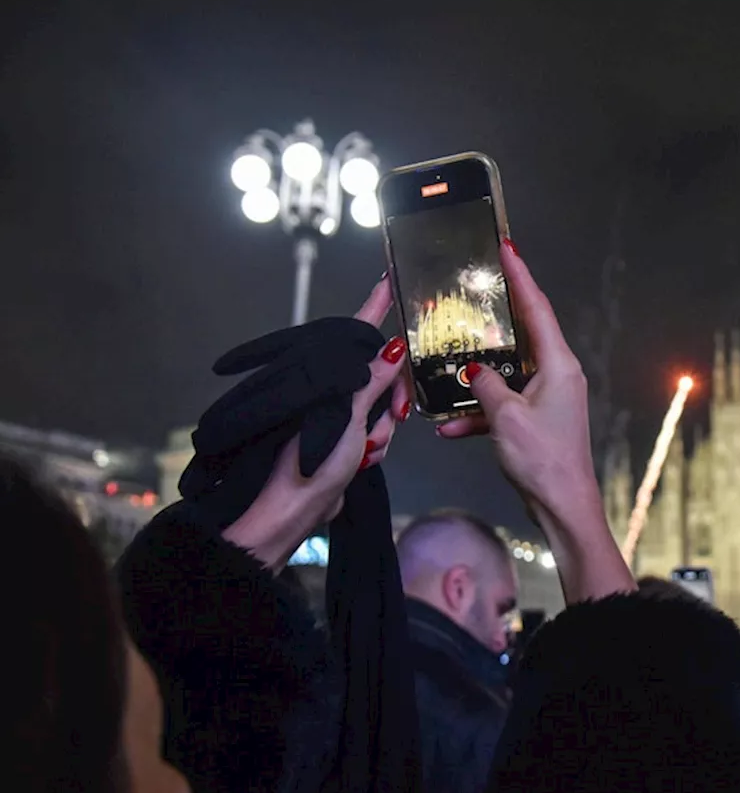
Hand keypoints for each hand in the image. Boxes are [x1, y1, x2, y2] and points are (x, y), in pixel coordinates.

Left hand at [223, 278, 412, 570]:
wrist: (290, 513)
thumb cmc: (311, 460)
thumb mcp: (348, 417)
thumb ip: (374, 381)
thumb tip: (395, 346)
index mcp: (326, 375)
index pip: (358, 332)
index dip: (376, 307)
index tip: (390, 279)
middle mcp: (332, 389)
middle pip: (381, 376)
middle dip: (391, 400)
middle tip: (395, 419)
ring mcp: (338, 415)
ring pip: (381, 409)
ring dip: (382, 431)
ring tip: (366, 451)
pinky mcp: (342, 440)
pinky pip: (374, 433)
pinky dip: (374, 447)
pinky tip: (363, 460)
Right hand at [438, 240, 634, 600]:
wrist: (562, 507)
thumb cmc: (543, 460)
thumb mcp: (506, 417)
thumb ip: (485, 385)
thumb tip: (471, 370)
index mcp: (559, 364)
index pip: (538, 309)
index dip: (521, 277)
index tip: (507, 248)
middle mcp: (557, 375)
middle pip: (522, 335)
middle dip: (494, 320)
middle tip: (471, 293)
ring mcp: (548, 398)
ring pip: (507, 374)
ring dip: (476, 379)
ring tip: (445, 367)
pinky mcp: (537, 421)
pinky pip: (503, 406)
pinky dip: (478, 414)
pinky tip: (448, 428)